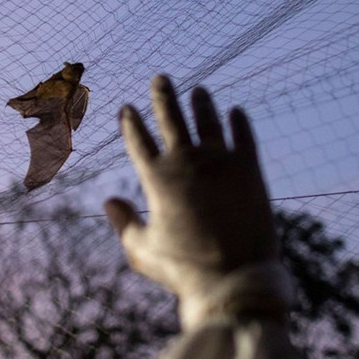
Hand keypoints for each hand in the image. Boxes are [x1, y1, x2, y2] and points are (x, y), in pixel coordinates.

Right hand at [105, 76, 281, 328]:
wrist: (234, 280)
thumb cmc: (183, 270)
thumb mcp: (142, 250)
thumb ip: (124, 223)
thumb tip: (109, 201)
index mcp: (156, 178)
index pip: (137, 138)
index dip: (130, 121)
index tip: (127, 108)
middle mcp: (186, 161)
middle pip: (171, 116)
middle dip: (163, 95)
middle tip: (161, 78)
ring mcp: (220, 162)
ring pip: (208, 120)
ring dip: (202, 103)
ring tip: (200, 92)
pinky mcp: (250, 169)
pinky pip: (243, 136)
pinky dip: (238, 122)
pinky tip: (236, 112)